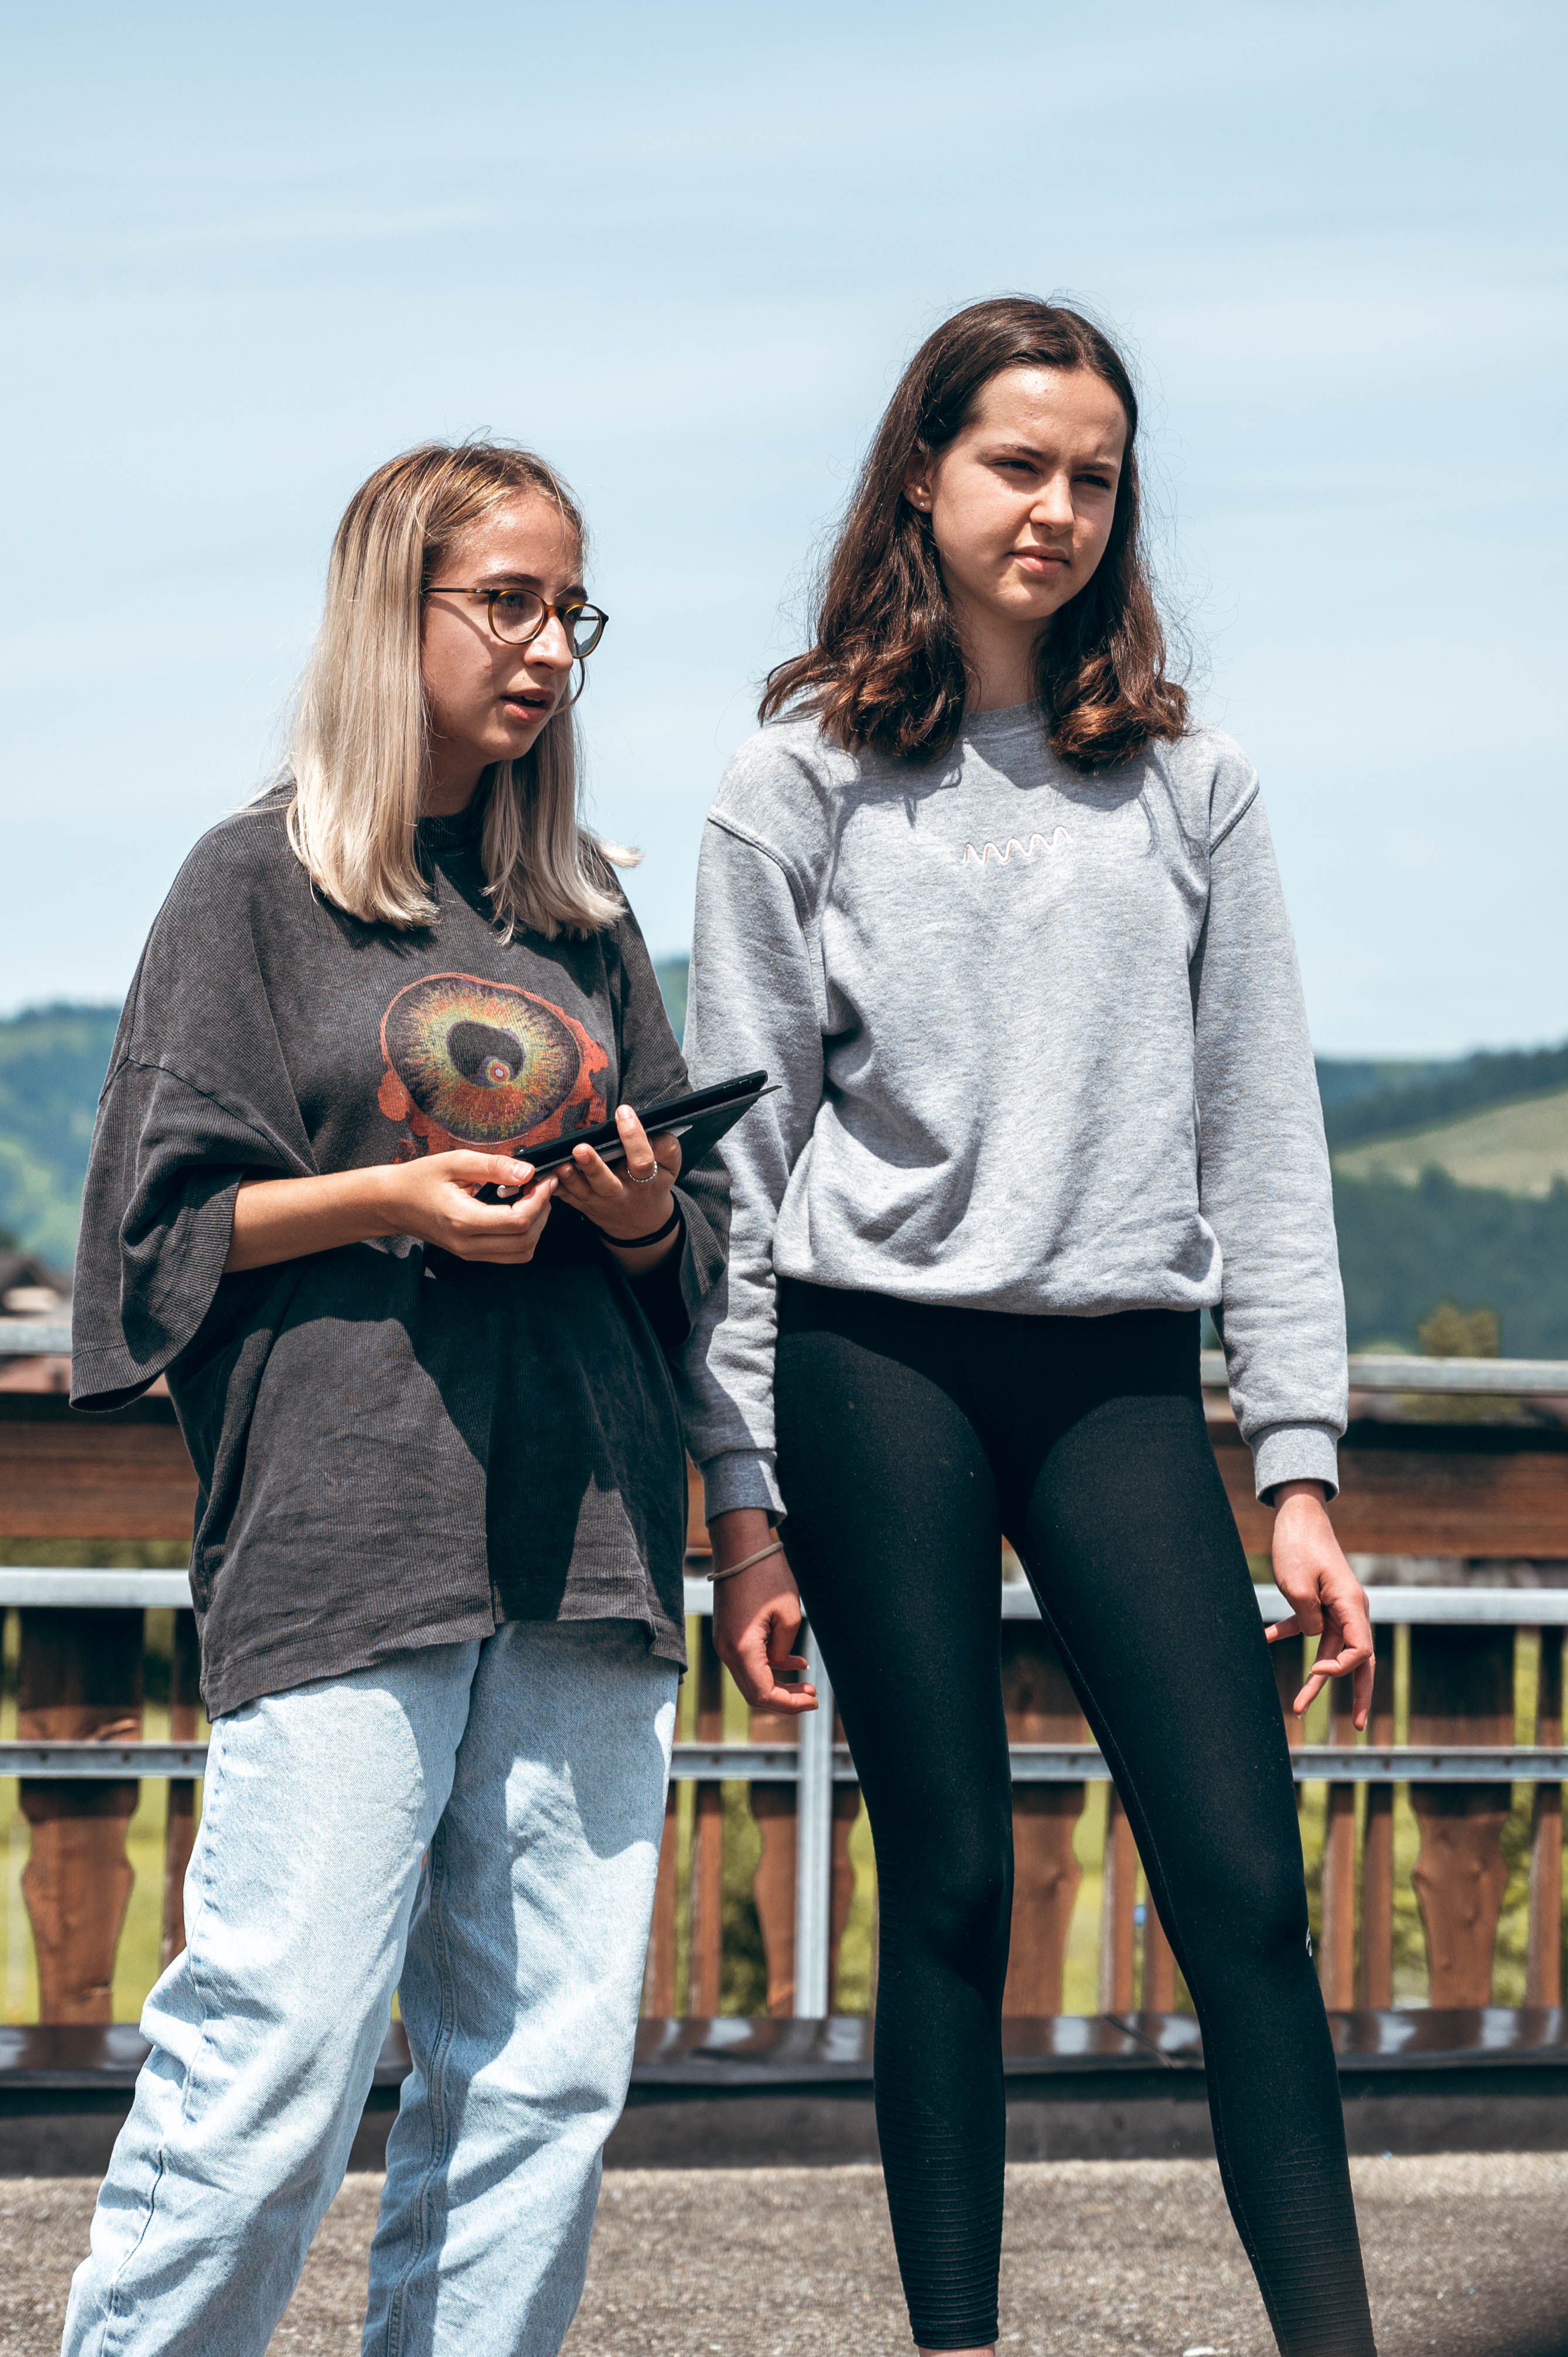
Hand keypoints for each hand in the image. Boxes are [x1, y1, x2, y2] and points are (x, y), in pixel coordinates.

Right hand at [382, 1151, 556, 1262]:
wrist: (392, 1203)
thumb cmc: (420, 1179)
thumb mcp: (455, 1162)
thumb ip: (494, 1167)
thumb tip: (528, 1172)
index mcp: (463, 1220)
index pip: (518, 1221)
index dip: (540, 1200)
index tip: (545, 1179)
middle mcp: (468, 1244)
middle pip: (525, 1240)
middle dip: (542, 1212)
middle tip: (541, 1187)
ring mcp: (469, 1253)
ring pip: (521, 1253)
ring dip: (536, 1227)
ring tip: (532, 1199)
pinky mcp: (471, 1254)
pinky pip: (509, 1254)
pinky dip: (523, 1236)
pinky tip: (519, 1211)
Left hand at [553, 1104, 681, 1256]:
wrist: (640, 1223)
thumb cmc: (654, 1185)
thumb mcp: (670, 1169)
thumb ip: (666, 1148)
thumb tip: (654, 1128)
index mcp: (646, 1182)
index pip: (643, 1161)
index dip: (634, 1137)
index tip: (623, 1112)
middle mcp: (620, 1194)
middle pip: (606, 1182)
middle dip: (593, 1166)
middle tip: (581, 1149)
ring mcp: (598, 1201)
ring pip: (581, 1191)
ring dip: (569, 1177)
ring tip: (560, 1162)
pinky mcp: (581, 1204)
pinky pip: (564, 1196)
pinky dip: (551, 1185)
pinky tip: (541, 1173)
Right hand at [708, 1509, 817, 1715]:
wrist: (740, 1546)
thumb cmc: (767, 1575)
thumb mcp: (788, 1614)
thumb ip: (784, 1649)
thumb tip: (781, 1665)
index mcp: (741, 1648)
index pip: (763, 1694)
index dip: (789, 1704)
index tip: (813, 1701)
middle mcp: (726, 1650)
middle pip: (754, 1693)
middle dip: (785, 1699)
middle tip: (812, 1697)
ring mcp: (724, 1642)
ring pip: (751, 1679)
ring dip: (778, 1684)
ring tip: (807, 1685)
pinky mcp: (728, 1633)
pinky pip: (748, 1661)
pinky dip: (770, 1668)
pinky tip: (795, 1664)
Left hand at [1266, 1481, 1374, 1727]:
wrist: (1297, 1515)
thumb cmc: (1299, 1546)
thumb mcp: (1298, 1585)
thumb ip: (1309, 1618)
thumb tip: (1315, 1639)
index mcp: (1352, 1605)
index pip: (1360, 1650)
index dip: (1341, 1669)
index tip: (1316, 1672)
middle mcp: (1351, 1610)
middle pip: (1360, 1660)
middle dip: (1360, 1694)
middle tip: (1360, 1727)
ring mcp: (1336, 1607)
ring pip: (1331, 1651)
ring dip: (1315, 1677)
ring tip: (1298, 1706)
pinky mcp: (1318, 1602)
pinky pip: (1309, 1628)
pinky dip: (1288, 1635)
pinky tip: (1264, 1637)